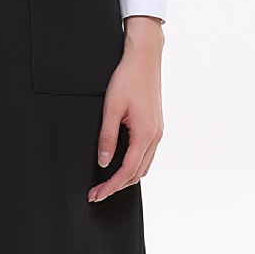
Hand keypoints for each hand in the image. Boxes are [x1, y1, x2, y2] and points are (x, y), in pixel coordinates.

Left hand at [89, 15, 163, 201]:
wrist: (144, 58)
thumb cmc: (128, 78)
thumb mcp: (111, 108)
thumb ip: (107, 137)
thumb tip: (103, 162)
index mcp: (145, 134)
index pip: (127, 171)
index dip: (110, 186)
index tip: (96, 194)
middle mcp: (155, 136)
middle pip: (138, 173)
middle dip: (117, 186)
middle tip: (97, 193)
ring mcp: (158, 131)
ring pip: (144, 166)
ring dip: (126, 177)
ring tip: (107, 183)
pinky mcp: (156, 126)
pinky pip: (146, 154)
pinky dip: (134, 165)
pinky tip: (121, 164)